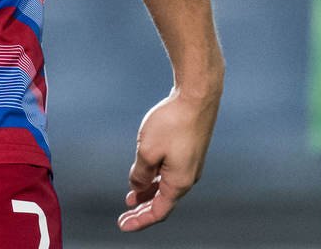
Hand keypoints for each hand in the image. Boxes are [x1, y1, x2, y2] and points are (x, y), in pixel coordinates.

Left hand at [119, 88, 217, 231]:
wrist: (197, 96)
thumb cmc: (173, 123)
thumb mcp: (147, 151)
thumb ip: (140, 173)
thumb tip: (137, 186)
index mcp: (179, 182)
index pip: (158, 211)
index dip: (140, 221)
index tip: (123, 225)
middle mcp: (188, 177)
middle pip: (163, 201)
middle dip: (143, 209)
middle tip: (125, 215)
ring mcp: (191, 164)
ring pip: (167, 186)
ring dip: (149, 192)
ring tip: (132, 197)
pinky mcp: (190, 151)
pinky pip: (171, 172)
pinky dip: (157, 178)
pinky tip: (146, 173)